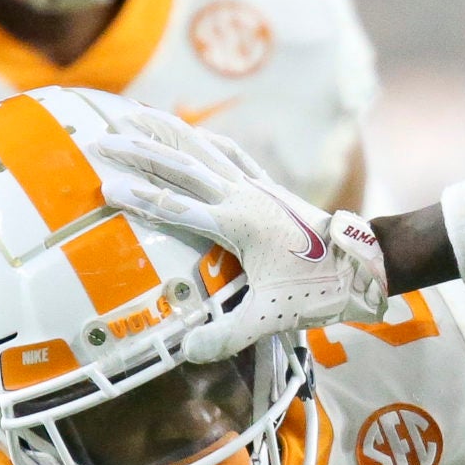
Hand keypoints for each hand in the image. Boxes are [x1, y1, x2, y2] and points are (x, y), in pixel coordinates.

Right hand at [86, 113, 386, 361]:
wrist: (366, 262)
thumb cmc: (319, 289)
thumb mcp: (274, 318)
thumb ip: (228, 335)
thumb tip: (185, 351)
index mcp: (237, 225)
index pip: (177, 208)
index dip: (139, 197)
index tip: (104, 188)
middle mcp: (243, 197)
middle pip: (182, 166)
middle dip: (139, 151)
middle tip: (99, 138)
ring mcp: (258, 187)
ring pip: (203, 150)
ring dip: (165, 131)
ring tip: (131, 113)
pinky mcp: (269, 187)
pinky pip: (230, 154)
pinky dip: (204, 140)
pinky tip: (190, 133)